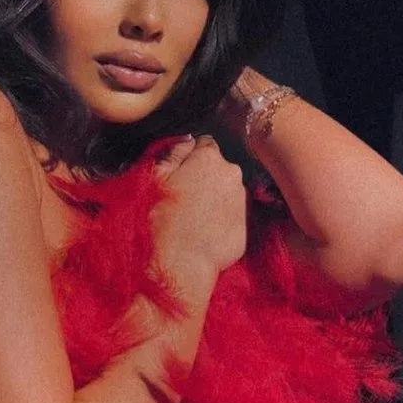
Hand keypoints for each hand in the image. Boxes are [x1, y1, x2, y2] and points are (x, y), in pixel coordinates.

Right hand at [152, 135, 246, 288]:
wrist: (180, 263)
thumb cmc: (161, 218)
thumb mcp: (155, 176)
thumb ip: (174, 151)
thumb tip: (188, 140)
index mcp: (209, 158)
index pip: (205, 145)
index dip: (190, 159)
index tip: (180, 175)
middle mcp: (232, 174)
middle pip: (219, 169)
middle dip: (206, 178)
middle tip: (185, 198)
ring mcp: (242, 201)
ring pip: (227, 192)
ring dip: (215, 199)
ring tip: (195, 219)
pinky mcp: (246, 227)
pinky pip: (232, 217)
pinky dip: (221, 221)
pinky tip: (205, 233)